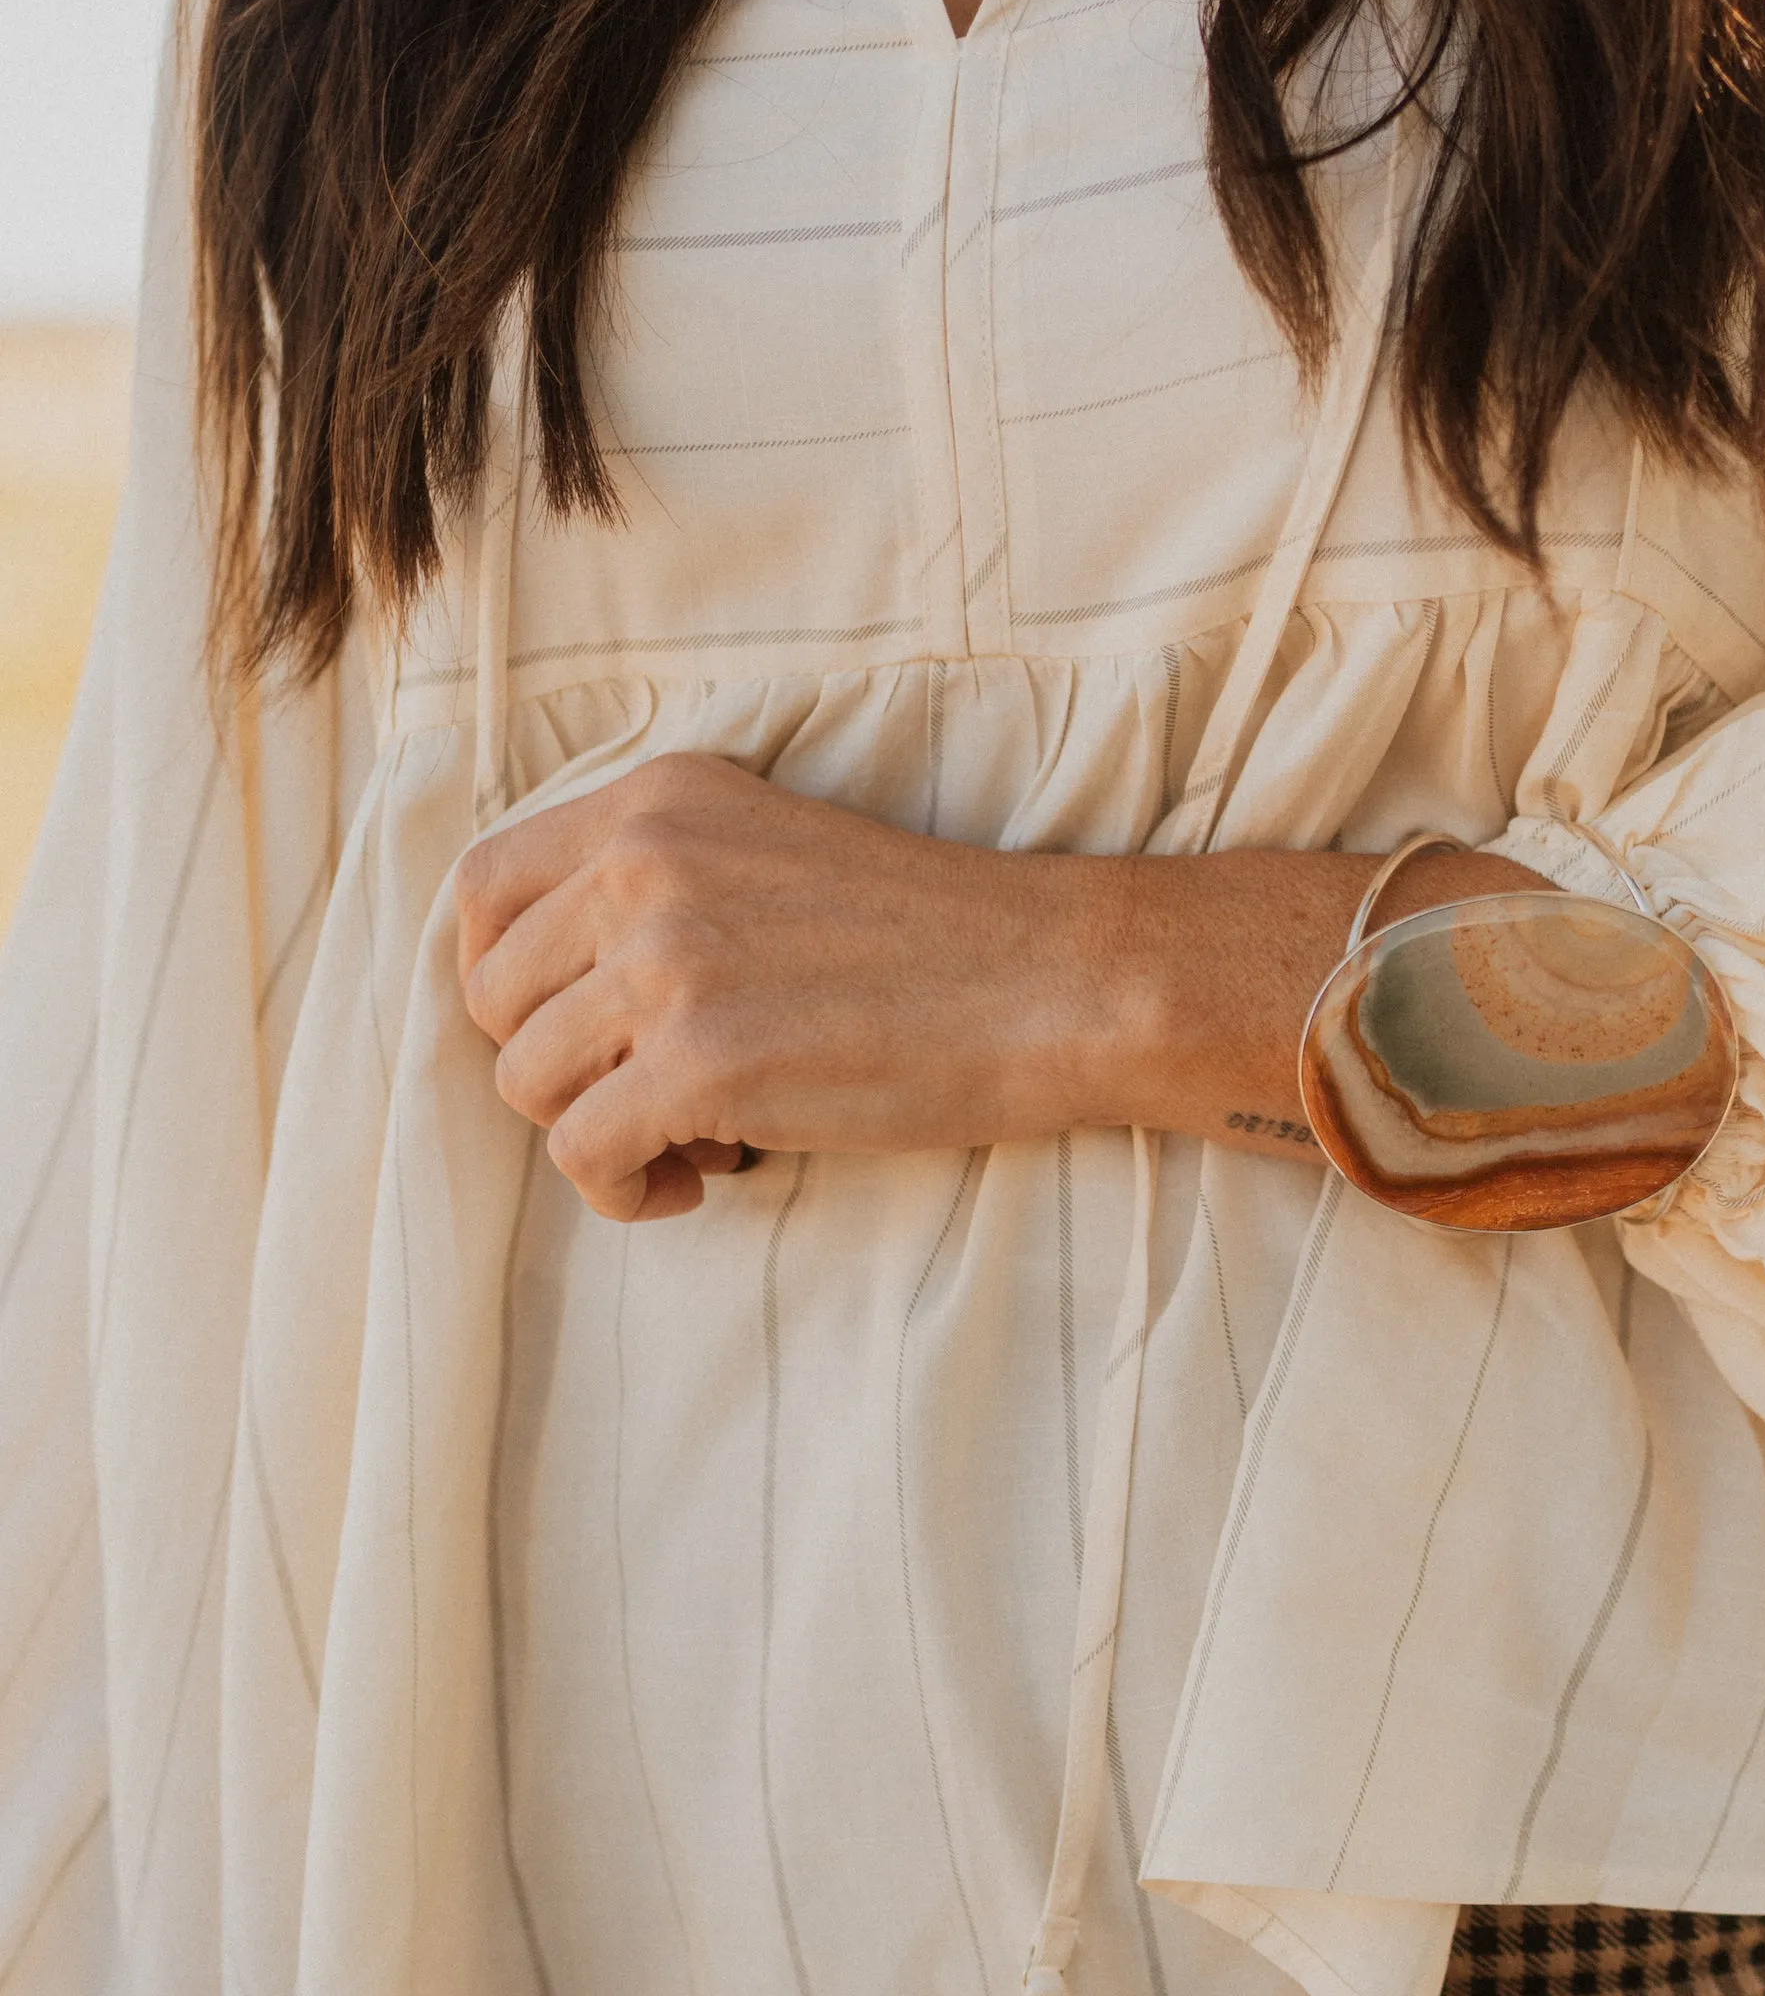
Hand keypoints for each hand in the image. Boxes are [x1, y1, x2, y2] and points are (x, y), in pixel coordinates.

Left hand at [459, 755, 1128, 1222]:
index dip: (505, 981)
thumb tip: (550, 999)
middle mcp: (641, 866)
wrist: (1051, 981)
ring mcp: (666, 962)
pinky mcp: (702, 1062)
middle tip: (650, 1095)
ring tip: (691, 1141)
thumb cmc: (928, 938)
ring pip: (526, 1083)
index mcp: (654, 804)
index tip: (576, 1028)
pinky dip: (623, 1191)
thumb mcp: (769, 850)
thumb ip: (656, 885)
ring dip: (594, 1133)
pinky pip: (582, 1156)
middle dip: (558, 1068)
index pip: (481, 890)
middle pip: (493, 999)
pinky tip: (698, 1180)